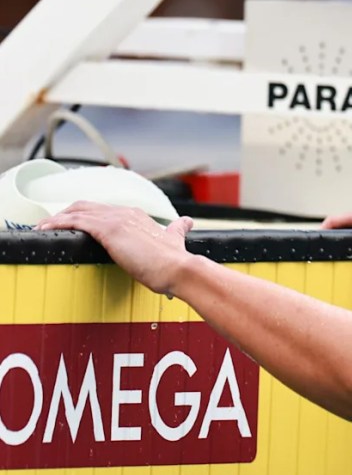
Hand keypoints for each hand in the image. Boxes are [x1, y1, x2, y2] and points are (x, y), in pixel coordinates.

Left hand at [37, 201, 193, 295]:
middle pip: (87, 206)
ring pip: (77, 211)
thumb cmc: (175, 262)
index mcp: (138, 216)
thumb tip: (186, 222)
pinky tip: (46, 229)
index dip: (87, 215)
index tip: (74, 224)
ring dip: (56, 219)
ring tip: (42, 228)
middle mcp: (126, 213)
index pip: (105, 210)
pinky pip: (75, 222)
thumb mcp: (174, 240)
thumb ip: (177, 229)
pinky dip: (57, 223)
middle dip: (66, 213)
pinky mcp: (109, 230)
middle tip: (52, 225)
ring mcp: (117, 219)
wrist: (179, 269)